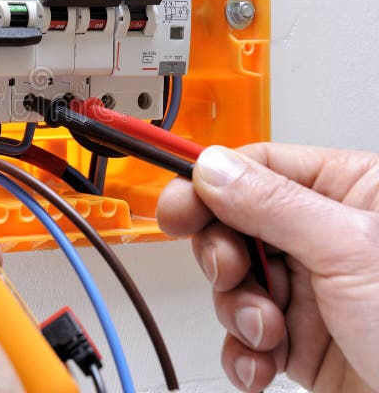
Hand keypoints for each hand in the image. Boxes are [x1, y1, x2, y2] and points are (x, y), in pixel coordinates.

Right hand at [157, 143, 378, 391]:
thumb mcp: (349, 253)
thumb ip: (273, 204)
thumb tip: (214, 169)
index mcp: (351, 194)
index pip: (260, 167)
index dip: (211, 181)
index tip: (176, 200)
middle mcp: (327, 238)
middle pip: (237, 223)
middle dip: (224, 253)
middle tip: (228, 269)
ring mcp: (313, 290)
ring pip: (236, 281)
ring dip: (238, 309)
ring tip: (266, 330)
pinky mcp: (302, 339)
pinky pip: (246, 333)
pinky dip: (243, 350)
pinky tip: (260, 361)